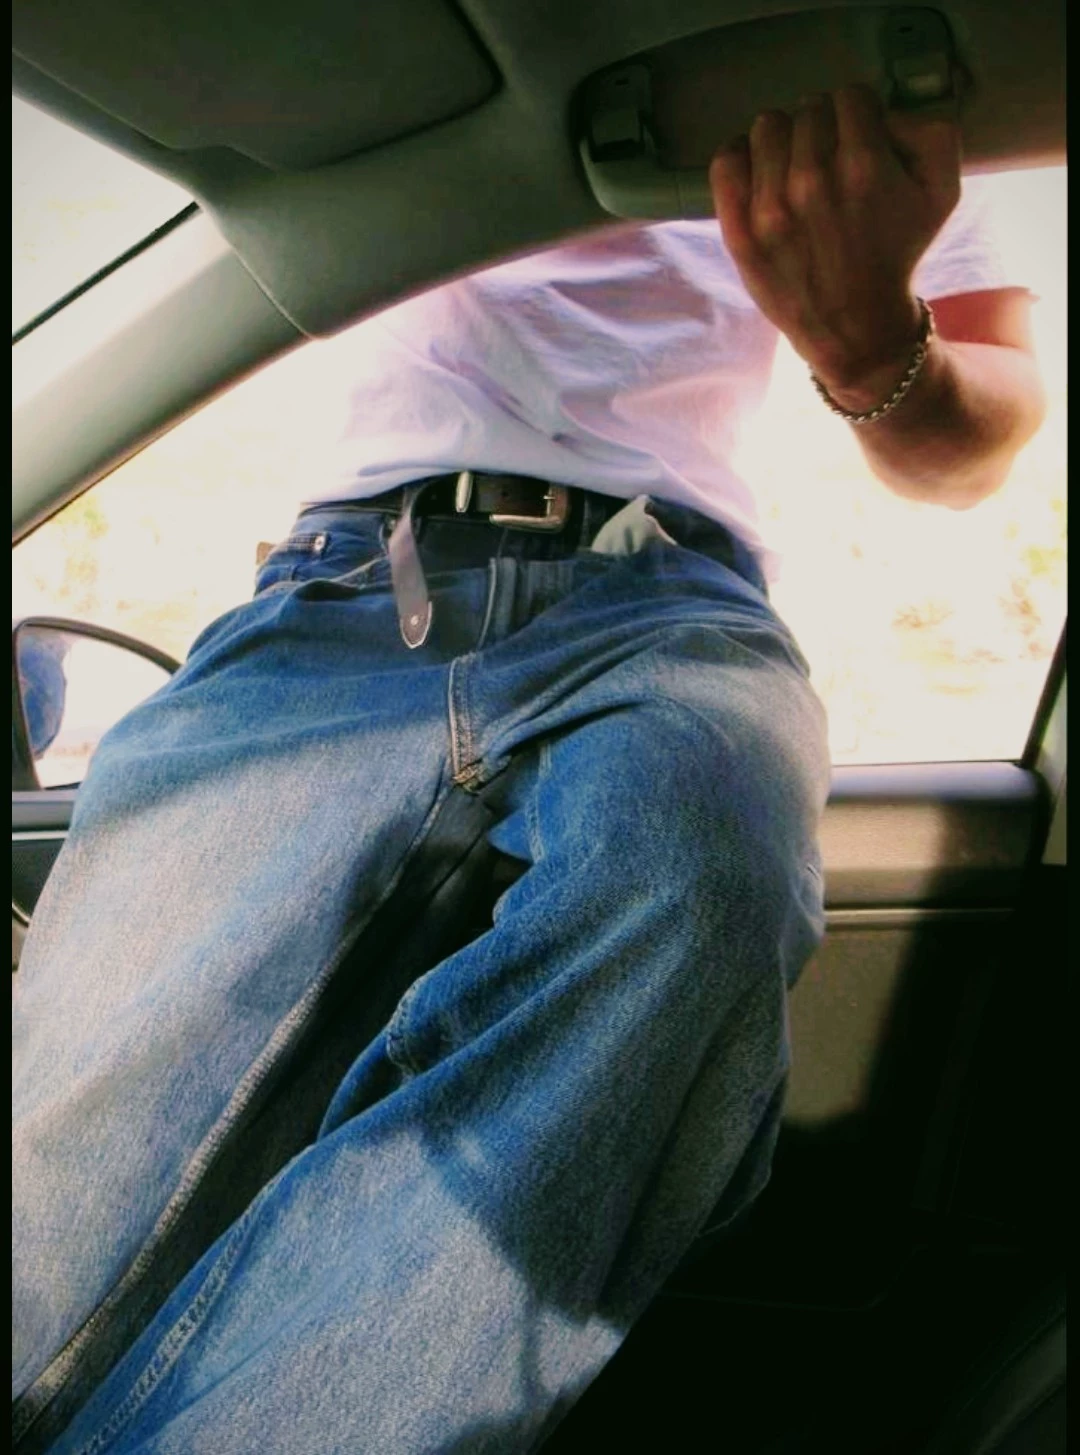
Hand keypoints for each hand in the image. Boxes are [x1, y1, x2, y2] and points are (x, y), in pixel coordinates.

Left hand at [709, 85, 960, 409]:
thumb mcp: (943, 190)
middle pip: (808, 110)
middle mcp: (811, 179)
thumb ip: (929, 130)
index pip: (850, 98)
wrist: (855, 325)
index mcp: (863, 164)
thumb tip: (884, 112)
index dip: (859, 116)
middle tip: (830, 163)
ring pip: (767, 127)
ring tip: (795, 169)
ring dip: (783, 141)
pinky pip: (726, 161)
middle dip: (824, 130)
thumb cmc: (899, 253)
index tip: (859, 141)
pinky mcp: (739, 228)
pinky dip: (741, 159)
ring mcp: (769, 205)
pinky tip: (761, 177)